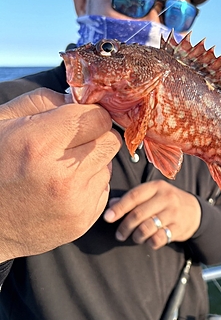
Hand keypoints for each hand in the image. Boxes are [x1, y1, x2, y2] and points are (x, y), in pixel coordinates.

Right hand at [0, 88, 121, 260]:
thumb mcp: (4, 122)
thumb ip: (45, 102)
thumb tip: (80, 98)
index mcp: (40, 145)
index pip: (97, 117)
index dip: (88, 114)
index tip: (76, 120)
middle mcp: (62, 176)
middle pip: (110, 140)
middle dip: (95, 135)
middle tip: (72, 142)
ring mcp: (75, 202)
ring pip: (109, 164)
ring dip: (92, 161)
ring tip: (62, 168)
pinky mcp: (82, 221)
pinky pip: (103, 188)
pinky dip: (89, 184)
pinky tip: (64, 187)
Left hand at [103, 180, 201, 248]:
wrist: (195, 210)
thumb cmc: (166, 201)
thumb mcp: (152, 194)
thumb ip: (133, 198)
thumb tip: (111, 206)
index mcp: (156, 187)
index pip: (134, 196)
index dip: (119, 208)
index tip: (107, 217)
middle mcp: (166, 198)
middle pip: (139, 213)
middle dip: (125, 226)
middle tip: (119, 235)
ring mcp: (174, 213)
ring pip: (148, 227)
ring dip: (137, 236)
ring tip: (136, 238)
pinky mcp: (179, 227)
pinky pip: (159, 238)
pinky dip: (151, 242)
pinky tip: (149, 241)